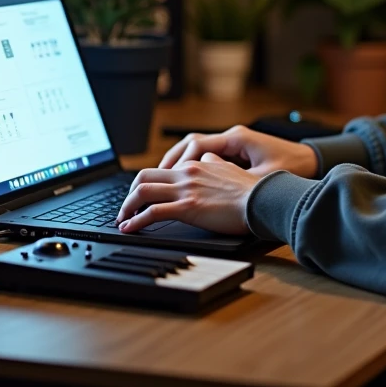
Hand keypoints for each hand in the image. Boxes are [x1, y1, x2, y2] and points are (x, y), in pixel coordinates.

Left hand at [116, 153, 258, 234]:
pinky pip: (152, 212)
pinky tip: (129, 228)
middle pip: (144, 176)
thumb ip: (215, 163)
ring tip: (123, 220)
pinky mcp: (187, 207)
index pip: (163, 170)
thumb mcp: (231, 169)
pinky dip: (135, 220)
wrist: (262, 200)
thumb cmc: (251, 191)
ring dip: (127, 206)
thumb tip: (207, 158)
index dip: (149, 184)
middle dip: (130, 193)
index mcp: (197, 165)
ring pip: (143, 192)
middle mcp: (187, 173)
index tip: (144, 197)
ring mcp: (186, 189)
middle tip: (127, 208)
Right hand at [158, 124, 318, 178]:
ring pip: (195, 149)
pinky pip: (205, 157)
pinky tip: (183, 181)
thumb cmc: (291, 167)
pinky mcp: (235, 153)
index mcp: (236, 139)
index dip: (181, 162)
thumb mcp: (265, 178)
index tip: (170, 178)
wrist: (310, 161)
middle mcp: (231, 138)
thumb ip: (238, 182)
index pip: (198, 145)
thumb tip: (214, 191)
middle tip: (153, 179)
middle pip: (190, 144)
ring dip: (177, 163)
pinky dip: (191, 167)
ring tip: (160, 180)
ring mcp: (232, 144)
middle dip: (170, 161)